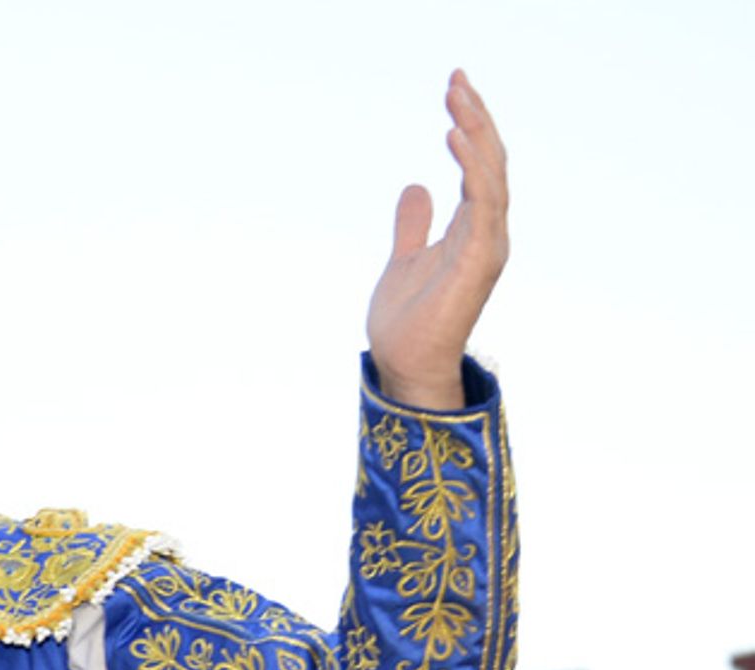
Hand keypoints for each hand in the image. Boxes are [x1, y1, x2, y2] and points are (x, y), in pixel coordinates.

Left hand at [365, 70, 509, 409]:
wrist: (405, 364)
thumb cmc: (408, 321)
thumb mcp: (405, 258)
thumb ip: (414, 224)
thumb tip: (416, 187)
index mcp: (472, 230)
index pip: (479, 166)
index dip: (471, 126)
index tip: (454, 89)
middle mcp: (487, 233)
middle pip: (490, 162)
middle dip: (476, 117)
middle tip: (456, 78)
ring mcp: (487, 246)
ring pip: (492, 175)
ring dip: (476, 133)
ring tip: (456, 99)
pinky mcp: (479, 260)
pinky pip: (484, 203)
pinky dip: (473, 168)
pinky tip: (455, 138)